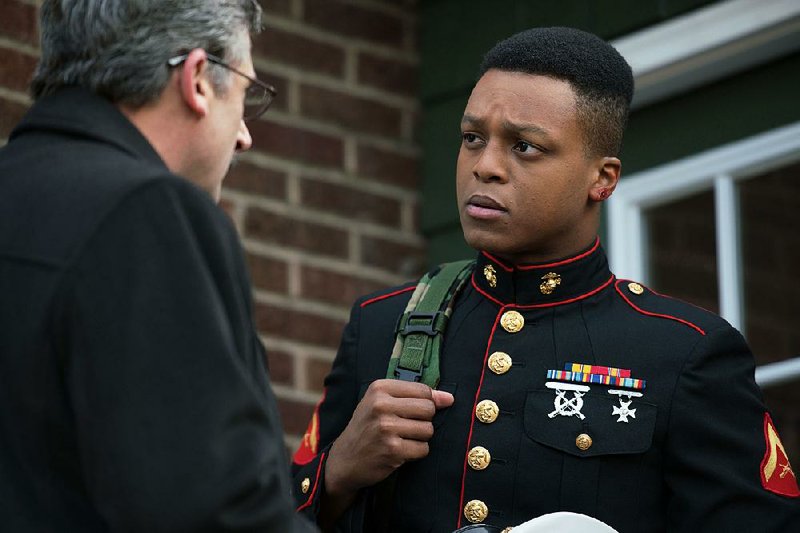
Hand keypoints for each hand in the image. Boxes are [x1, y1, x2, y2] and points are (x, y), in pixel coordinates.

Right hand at [324, 379, 453, 497]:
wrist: (345, 459)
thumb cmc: (368, 427)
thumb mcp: (382, 403)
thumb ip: (415, 397)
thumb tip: (449, 398)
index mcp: (379, 388)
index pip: (423, 390)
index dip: (426, 403)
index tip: (412, 412)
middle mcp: (381, 405)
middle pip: (428, 408)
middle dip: (424, 420)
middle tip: (406, 427)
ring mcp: (386, 428)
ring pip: (428, 430)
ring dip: (420, 438)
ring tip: (401, 439)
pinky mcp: (392, 450)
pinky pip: (423, 449)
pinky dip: (416, 452)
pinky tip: (400, 451)